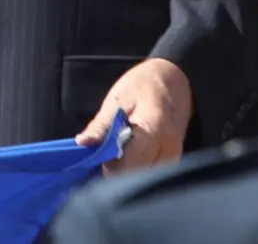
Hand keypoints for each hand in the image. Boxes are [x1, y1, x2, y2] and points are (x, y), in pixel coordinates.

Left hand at [76, 57, 192, 174]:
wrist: (175, 80)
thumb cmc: (144, 86)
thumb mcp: (118, 98)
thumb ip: (102, 124)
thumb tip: (83, 143)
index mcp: (153, 130)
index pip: (129, 163)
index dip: (109, 166)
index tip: (97, 160)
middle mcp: (169, 149)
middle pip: (137, 176)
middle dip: (116, 172)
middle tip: (104, 155)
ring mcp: (173, 158)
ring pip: (144, 178)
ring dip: (126, 172)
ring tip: (116, 153)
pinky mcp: (173, 163)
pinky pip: (151, 174)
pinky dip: (136, 170)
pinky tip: (128, 156)